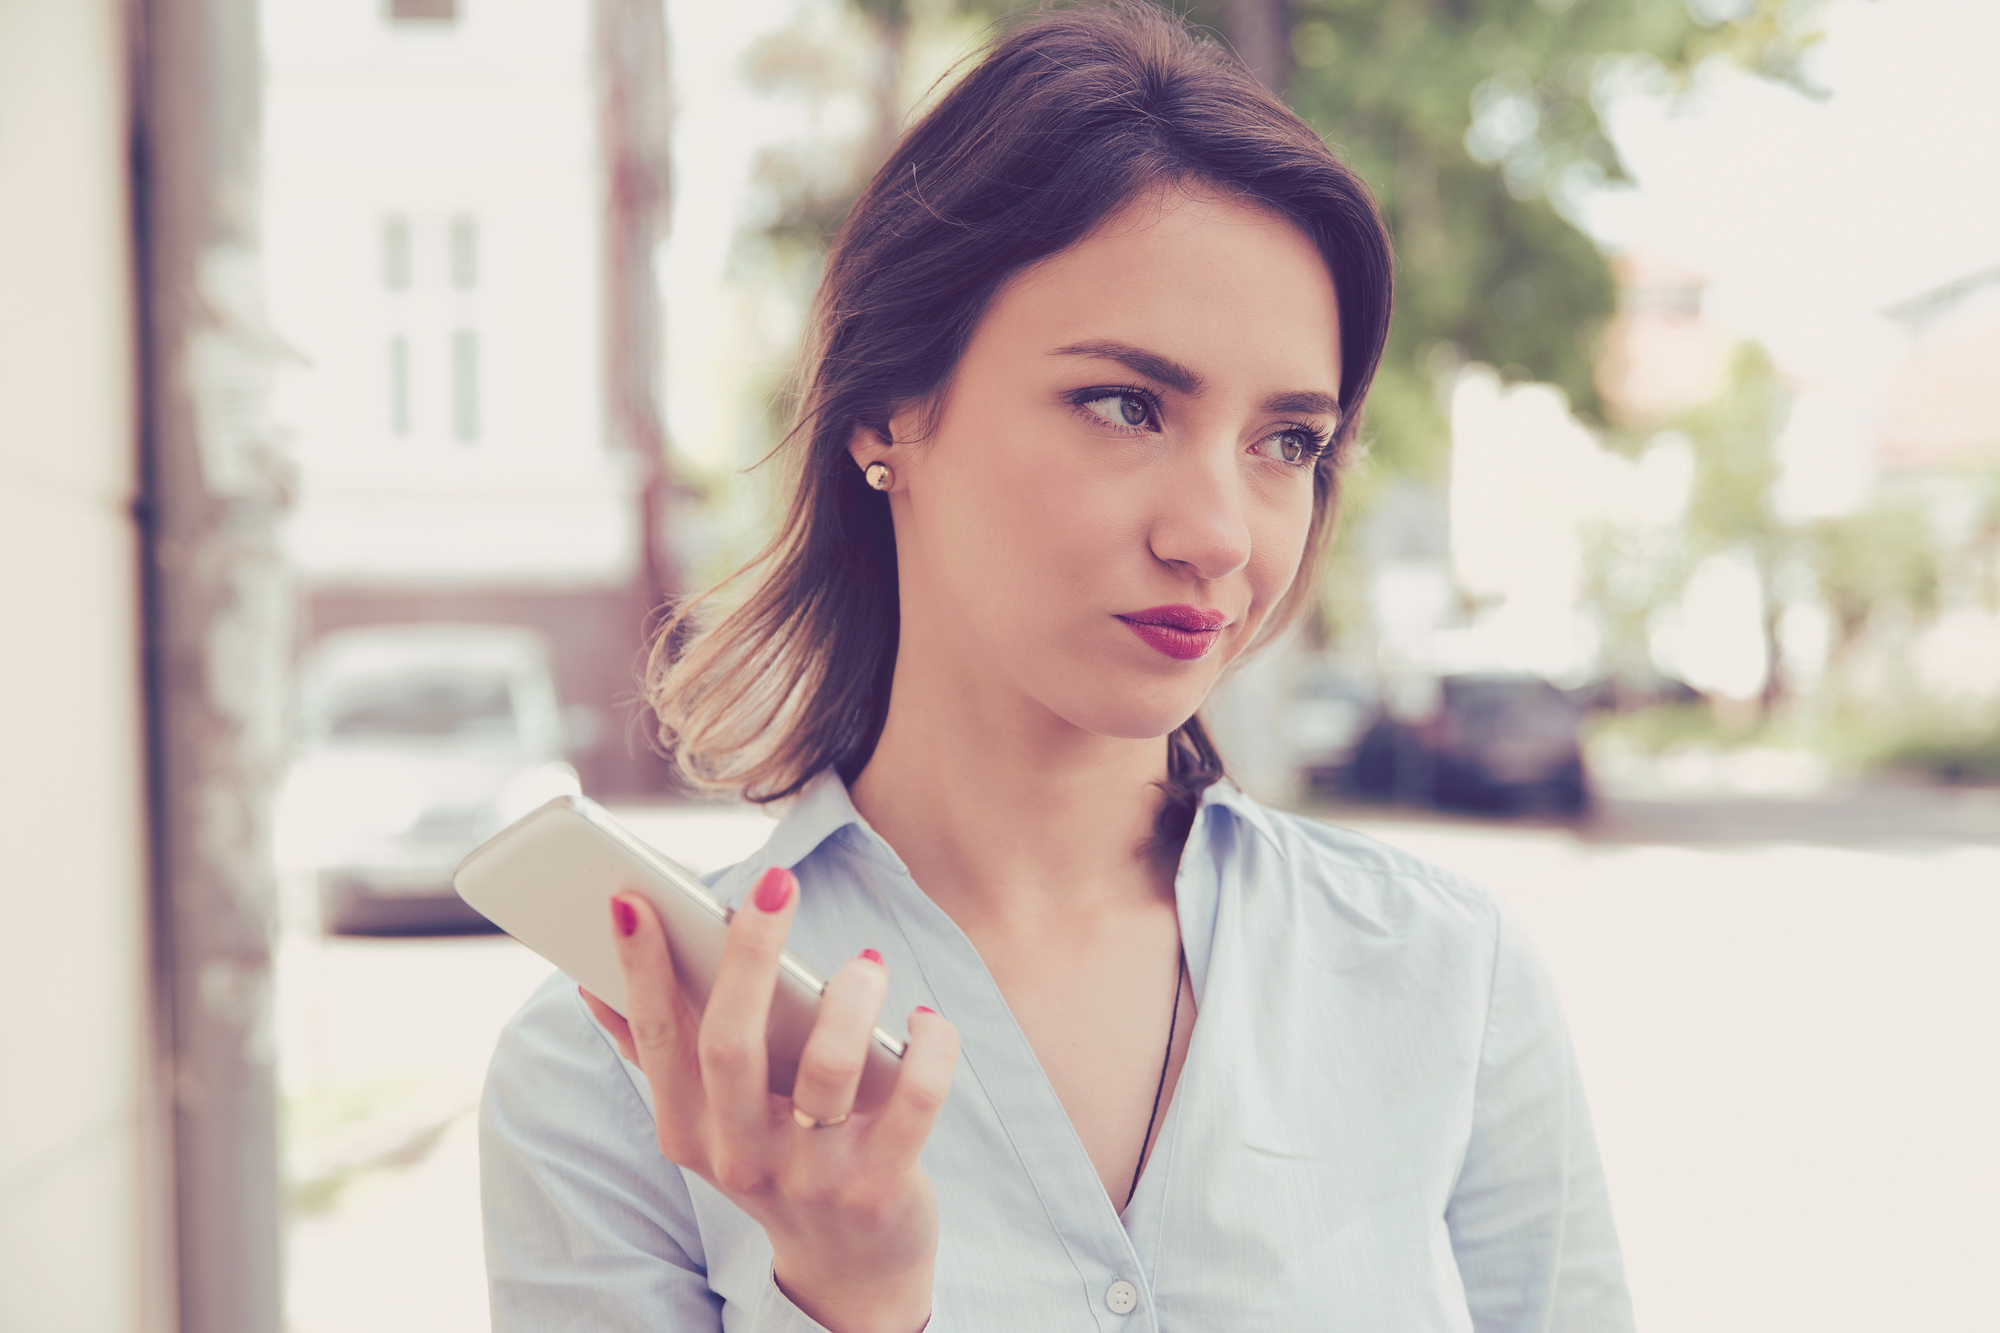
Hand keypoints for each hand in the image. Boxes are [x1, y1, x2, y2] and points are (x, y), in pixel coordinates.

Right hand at [580, 867, 958, 1332]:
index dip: (641, 968)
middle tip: (774, 882)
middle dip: (747, 954)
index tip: (633, 897)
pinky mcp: (881, 1187)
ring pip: (830, 1066)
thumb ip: (657, 1054)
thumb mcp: (706, 1123)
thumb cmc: (773, 1159)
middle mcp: (740, 1155)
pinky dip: (928, 1046)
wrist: (849, 1267)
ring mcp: (811, 1176)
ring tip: (867, 960)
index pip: (657, 1038)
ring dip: (851, 996)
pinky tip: (924, 1021)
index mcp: (687, 1130)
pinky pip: (915, 1099)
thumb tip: (589, 983)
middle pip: (730, 1043)